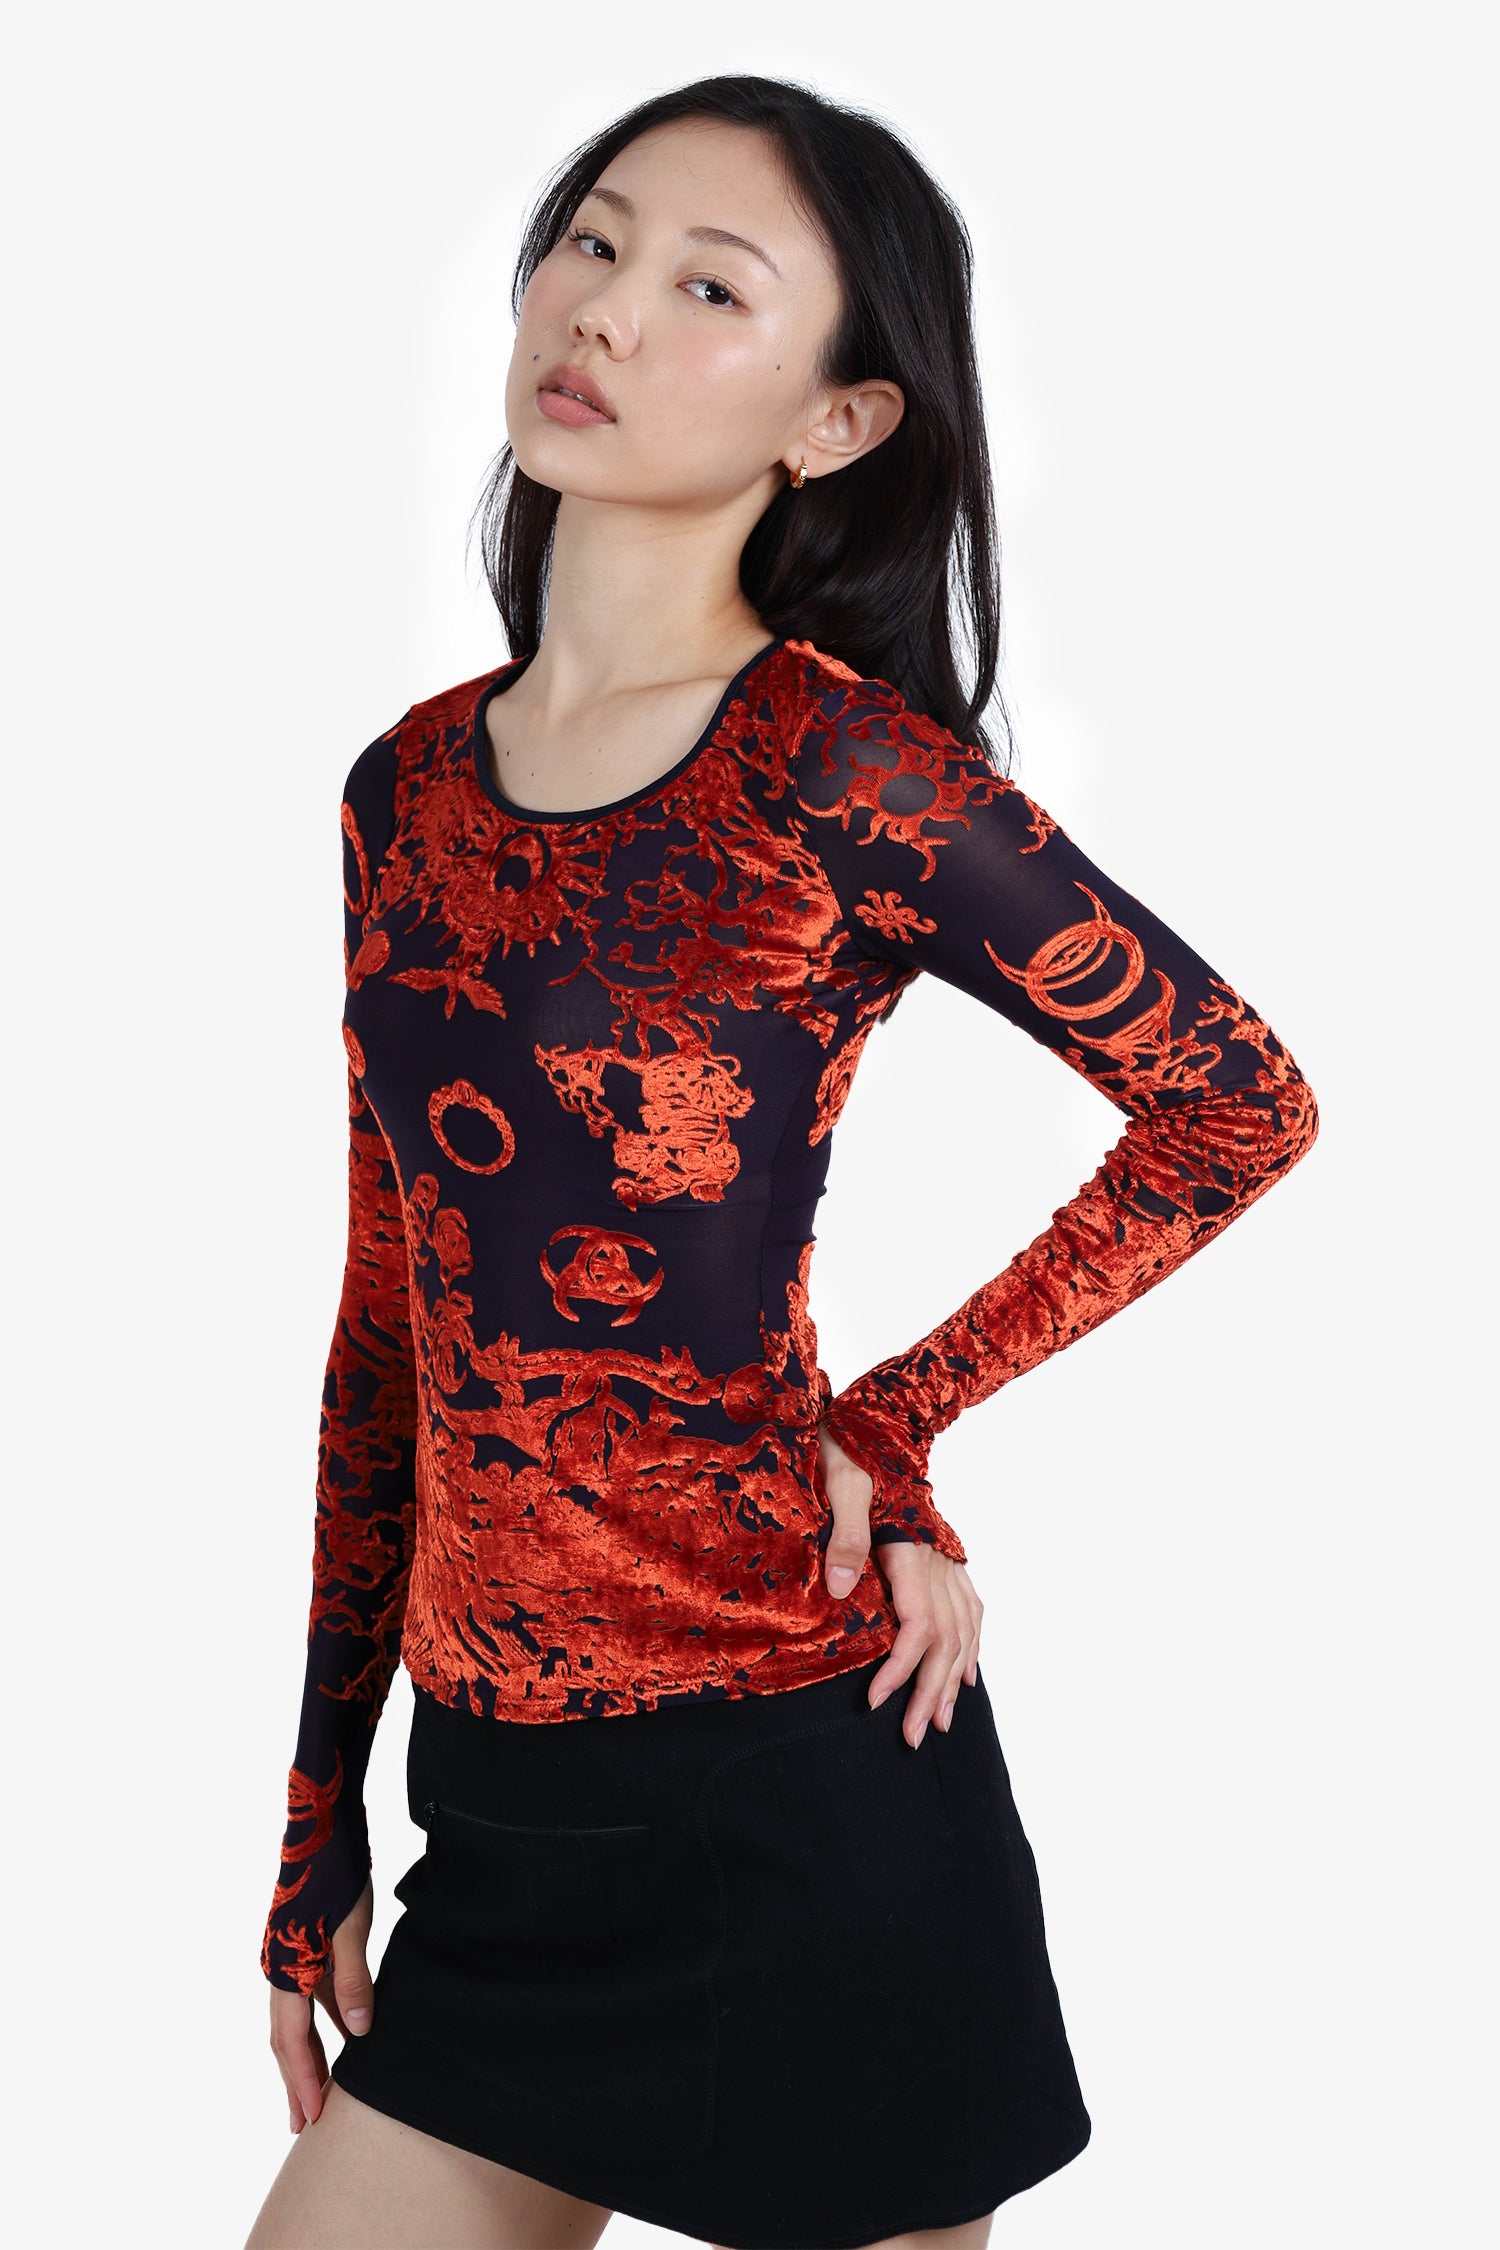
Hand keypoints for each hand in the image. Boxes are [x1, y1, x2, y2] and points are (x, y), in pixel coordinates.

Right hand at [267, 1875, 374, 2131]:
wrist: (323, 1826)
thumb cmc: (336, 1875)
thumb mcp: (352, 1929)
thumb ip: (353, 1981)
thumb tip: (358, 2035)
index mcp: (286, 1970)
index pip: (290, 2040)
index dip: (300, 2080)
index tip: (311, 2117)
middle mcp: (282, 1970)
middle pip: (286, 2039)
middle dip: (296, 2082)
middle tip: (304, 2125)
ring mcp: (293, 1960)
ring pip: (298, 2022)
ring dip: (308, 2058)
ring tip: (321, 2095)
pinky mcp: (309, 1948)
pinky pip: (314, 1999)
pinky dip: (325, 2025)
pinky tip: (346, 2039)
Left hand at [817, 1422, 982, 1748]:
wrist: (884, 1412)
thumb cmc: (852, 1443)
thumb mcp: (840, 1481)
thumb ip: (844, 1533)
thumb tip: (838, 1589)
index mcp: (911, 1548)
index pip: (916, 1625)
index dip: (900, 1669)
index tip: (876, 1702)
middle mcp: (937, 1559)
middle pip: (946, 1640)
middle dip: (930, 1692)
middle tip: (913, 1737)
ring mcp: (947, 1557)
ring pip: (964, 1629)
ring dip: (954, 1679)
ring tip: (942, 1722)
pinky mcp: (945, 1551)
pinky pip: (972, 1607)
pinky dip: (974, 1645)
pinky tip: (972, 1671)